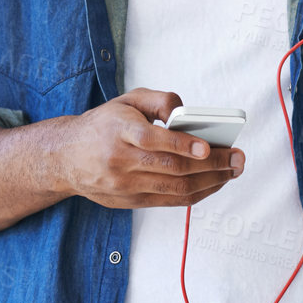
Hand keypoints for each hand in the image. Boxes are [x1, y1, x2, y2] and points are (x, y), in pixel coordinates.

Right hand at [57, 88, 244, 210]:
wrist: (66, 158)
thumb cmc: (103, 125)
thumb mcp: (127, 100)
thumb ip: (159, 100)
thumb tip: (187, 113)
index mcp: (118, 131)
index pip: (151, 140)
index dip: (181, 144)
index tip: (206, 145)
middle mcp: (120, 161)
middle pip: (171, 168)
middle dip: (211, 164)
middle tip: (237, 158)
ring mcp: (125, 186)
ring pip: (175, 189)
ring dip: (210, 181)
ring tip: (232, 171)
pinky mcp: (130, 202)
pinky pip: (170, 202)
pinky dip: (197, 193)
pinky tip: (214, 182)